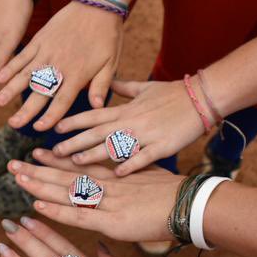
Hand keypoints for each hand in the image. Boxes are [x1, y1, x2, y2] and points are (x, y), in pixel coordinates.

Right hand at [0, 2, 122, 131]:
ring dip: (11, 89)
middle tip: (12, 124)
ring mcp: (46, 52)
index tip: (39, 128)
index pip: (62, 100)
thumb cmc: (107, 36)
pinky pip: (22, 55)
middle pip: (40, 92)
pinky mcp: (39, 40)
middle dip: (26, 110)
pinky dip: (10, 66)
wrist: (98, 4)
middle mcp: (59, 66)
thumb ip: (101, 86)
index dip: (51, 115)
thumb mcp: (111, 63)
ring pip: (26, 74)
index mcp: (77, 74)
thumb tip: (98, 108)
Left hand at [8, 151, 180, 242]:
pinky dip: (57, 210)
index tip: (36, 153)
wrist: (192, 204)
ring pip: (67, 191)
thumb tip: (124, 168)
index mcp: (116, 174)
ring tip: (17, 179)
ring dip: (40, 185)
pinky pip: (79, 215)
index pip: (80, 165)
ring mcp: (108, 202)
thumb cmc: (176, 193)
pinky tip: (37, 206)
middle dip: (38, 170)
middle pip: (66, 175)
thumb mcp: (151, 175)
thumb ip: (133, 171)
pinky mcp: (112, 221)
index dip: (56, 160)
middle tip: (13, 164)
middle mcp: (107, 184)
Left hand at [53, 79, 204, 175]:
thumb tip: (109, 82)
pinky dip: (130, 165)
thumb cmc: (173, 93)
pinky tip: (117, 174)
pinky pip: (143, 157)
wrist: (203, 97)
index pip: (94, 115)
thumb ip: (124, 88)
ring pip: (115, 145)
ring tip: (76, 162)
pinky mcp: (162, 146)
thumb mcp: (145, 87)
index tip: (56, 128)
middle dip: (75, 142)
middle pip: (97, 132)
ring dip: (94, 154)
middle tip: (54, 152)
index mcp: (126, 110)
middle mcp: (132, 122)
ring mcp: (146, 134)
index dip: (74, 121)